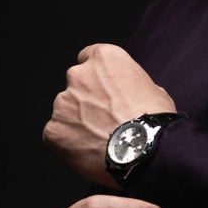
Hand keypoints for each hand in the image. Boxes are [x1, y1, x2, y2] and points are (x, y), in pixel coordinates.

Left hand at [43, 43, 175, 187]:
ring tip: (99, 139)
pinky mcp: (54, 129)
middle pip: (76, 84)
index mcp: (104, 59)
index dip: (96, 75)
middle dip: (86, 99)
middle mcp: (79, 75)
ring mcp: (63, 102)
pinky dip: (69, 143)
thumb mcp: (154, 90)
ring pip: (65, 110)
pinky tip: (89, 151)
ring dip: (78, 121)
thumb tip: (131, 95)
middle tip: (104, 118)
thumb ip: (132, 86)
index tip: (102, 88)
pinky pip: (58, 134)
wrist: (143, 150)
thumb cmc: (153, 121)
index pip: (88, 56)